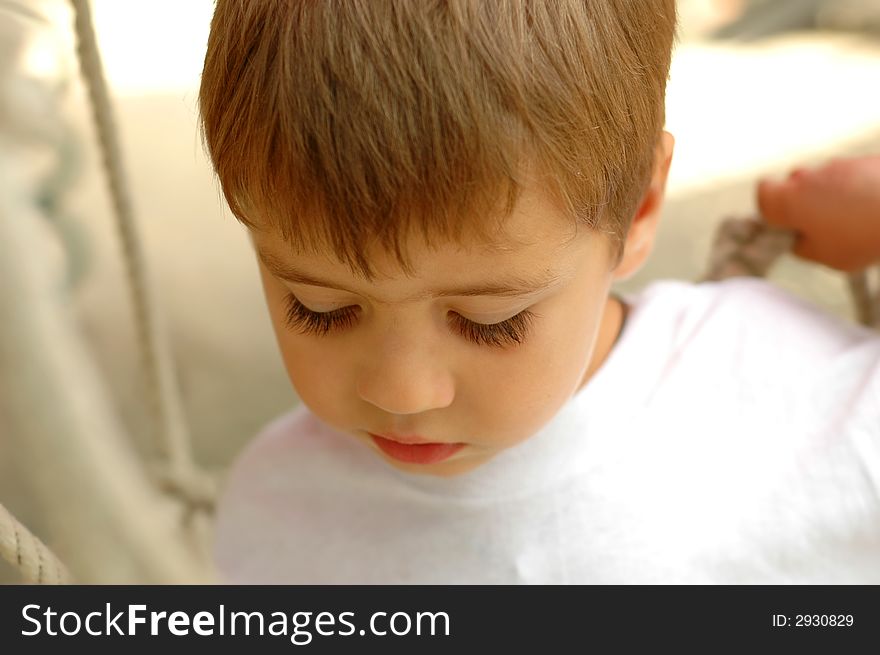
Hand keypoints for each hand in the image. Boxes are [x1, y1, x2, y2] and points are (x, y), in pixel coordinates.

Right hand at [756, 156, 879, 272]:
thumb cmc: (864, 235)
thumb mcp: (826, 258)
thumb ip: (804, 247)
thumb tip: (801, 240)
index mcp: (790, 200)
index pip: (762, 193)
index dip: (770, 209)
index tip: (783, 223)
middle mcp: (809, 176)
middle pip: (794, 185)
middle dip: (804, 204)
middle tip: (821, 228)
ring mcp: (839, 165)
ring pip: (824, 180)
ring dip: (833, 197)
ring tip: (855, 222)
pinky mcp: (865, 160)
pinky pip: (851, 176)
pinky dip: (858, 190)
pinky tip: (872, 210)